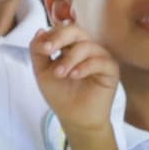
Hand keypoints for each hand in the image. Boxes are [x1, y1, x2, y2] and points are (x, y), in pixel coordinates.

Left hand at [29, 0, 119, 129]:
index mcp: (70, 47)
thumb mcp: (42, 72)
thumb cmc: (60, 95)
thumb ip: (37, 52)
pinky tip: (74, 76)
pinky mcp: (111, 70)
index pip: (63, 30)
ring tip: (60, 74)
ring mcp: (100, 58)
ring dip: (70, 59)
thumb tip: (40, 31)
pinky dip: (85, 66)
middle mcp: (86, 49)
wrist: (74, 119)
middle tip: (48, 51)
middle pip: (76, 31)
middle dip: (60, 38)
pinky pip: (101, 61)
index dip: (51, 35)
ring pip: (87, 46)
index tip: (42, 49)